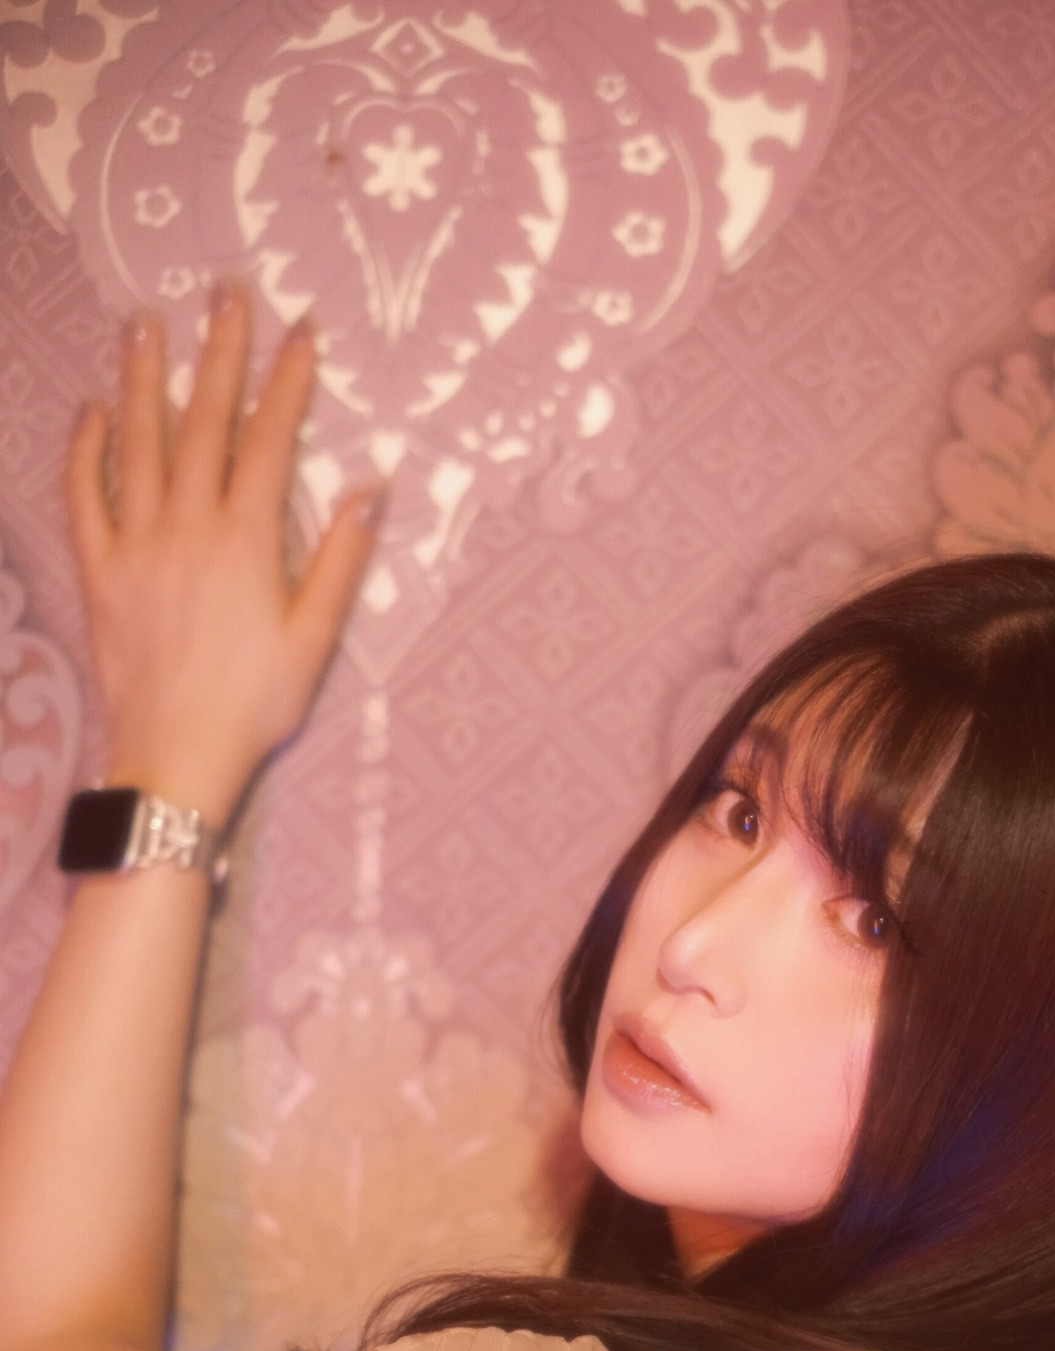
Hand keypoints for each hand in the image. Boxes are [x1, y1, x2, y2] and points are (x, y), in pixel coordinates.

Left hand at [67, 283, 381, 826]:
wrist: (176, 755)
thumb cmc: (256, 704)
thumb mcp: (314, 639)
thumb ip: (339, 560)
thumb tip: (369, 488)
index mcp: (247, 541)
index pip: (269, 441)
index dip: (287, 382)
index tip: (300, 331)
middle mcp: (189, 526)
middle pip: (204, 422)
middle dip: (218, 353)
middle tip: (226, 292)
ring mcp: (137, 544)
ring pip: (140, 443)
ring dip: (145, 378)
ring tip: (147, 323)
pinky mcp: (100, 570)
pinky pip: (86, 495)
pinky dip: (87, 449)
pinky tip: (93, 411)